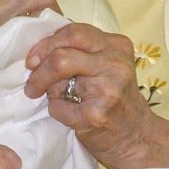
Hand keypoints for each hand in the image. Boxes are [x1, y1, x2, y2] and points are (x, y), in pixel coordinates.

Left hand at [23, 22, 168, 168]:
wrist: (136, 136)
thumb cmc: (113, 97)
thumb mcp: (105, 64)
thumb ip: (80, 50)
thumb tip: (38, 49)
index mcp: (116, 45)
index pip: (73, 33)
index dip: (46, 44)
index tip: (32, 59)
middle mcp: (115, 64)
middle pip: (61, 57)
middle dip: (38, 71)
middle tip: (31, 85)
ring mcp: (108, 89)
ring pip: (56, 83)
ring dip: (49, 92)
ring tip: (61, 99)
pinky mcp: (97, 114)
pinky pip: (58, 107)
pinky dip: (57, 111)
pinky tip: (72, 114)